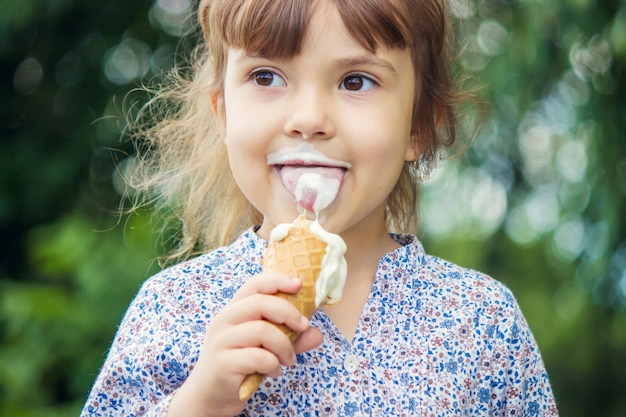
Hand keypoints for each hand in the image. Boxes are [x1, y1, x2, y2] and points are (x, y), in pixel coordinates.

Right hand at [167, 272, 323, 416]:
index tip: (300, 285)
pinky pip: (258, 358)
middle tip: (304, 326)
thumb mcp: (268, 348)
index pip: (255, 284)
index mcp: (234, 310)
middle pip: (260, 302)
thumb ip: (292, 338)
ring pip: (262, 330)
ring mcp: (221, 341)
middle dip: (289, 312)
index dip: (278, 280)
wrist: (209, 396)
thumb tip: (317, 333)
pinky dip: (273, 365)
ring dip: (284, 346)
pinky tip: (273, 372)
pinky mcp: (223, 363)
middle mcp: (224, 320)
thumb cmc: (240, 366)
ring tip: (289, 360)